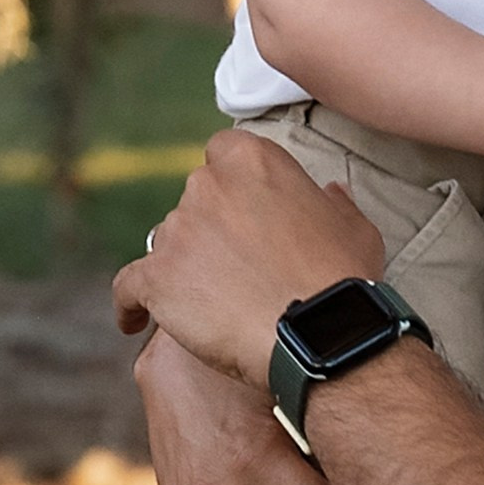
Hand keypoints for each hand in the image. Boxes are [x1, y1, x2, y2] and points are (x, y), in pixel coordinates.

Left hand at [114, 128, 383, 388]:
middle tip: (236, 263)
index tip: (244, 207)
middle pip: (195, 199)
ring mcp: (178, 230)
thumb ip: (333, 205)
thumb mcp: (355, 228)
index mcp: (254, 161)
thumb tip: (329, 195)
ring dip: (183, 265)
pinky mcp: (156, 277)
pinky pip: (128, 288)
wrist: (319, 332)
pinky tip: (134, 321)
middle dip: (211, 227)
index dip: (233, 182)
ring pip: (167, 243)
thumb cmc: (342, 279)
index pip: (223, 152)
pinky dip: (131, 304)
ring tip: (207, 304)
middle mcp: (207, 185)